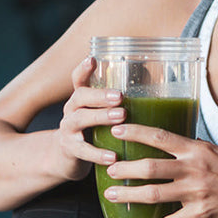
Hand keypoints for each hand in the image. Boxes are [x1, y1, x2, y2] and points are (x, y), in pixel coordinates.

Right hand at [53, 57, 125, 180]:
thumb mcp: (100, 113)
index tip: (92, 60)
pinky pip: (83, 151)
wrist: (65, 158)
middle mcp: (71, 110)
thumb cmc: (92, 131)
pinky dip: (98, 154)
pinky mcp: (70, 150)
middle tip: (120, 96)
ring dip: (100, 117)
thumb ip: (118, 101)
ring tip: (121, 117)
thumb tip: (151, 81)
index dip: (83, 69)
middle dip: (100, 95)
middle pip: (80, 96)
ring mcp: (68, 129)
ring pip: (80, 119)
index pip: (78, 79)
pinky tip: (113, 157)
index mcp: (80, 99)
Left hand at [102, 122, 217, 217]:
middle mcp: (194, 168)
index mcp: (196, 149)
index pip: (160, 137)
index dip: (135, 133)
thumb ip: (194, 150)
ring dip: (130, 195)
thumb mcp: (217, 152)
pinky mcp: (202, 213)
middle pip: (150, 167)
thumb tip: (174, 144)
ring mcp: (197, 192)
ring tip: (113, 195)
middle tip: (108, 168)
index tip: (116, 129)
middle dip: (125, 168)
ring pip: (154, 194)